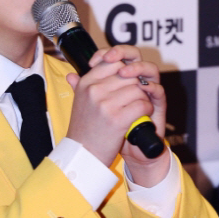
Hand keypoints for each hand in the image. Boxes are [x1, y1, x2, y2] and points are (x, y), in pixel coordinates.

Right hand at [66, 45, 168, 184]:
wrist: (83, 155)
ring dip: (143, 98)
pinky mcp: (117, 118)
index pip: (112, 62)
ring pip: (138, 88)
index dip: (124, 70)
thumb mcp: (77, 104)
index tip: (126, 82)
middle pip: (128, 74)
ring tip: (138, 108)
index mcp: (85, 83)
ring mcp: (105, 104)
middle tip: (134, 98)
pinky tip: (141, 116)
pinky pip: (142, 104)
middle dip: (136, 85)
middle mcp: (94, 90)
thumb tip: (72, 75)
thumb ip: (78, 87)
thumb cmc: (83, 130)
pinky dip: (146, 110)